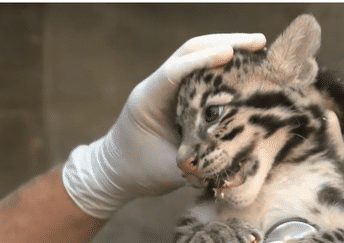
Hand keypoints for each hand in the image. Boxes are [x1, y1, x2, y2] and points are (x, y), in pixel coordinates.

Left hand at [62, 33, 266, 218]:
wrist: (116, 170)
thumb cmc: (138, 171)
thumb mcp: (168, 170)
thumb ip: (199, 162)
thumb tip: (239, 159)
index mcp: (147, 100)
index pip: (174, 72)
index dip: (202, 60)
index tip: (230, 54)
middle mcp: (155, 86)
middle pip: (188, 52)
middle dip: (223, 43)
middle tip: (258, 41)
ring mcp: (164, 87)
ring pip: (193, 56)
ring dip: (223, 47)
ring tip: (257, 47)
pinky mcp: (174, 94)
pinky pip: (198, 71)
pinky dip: (219, 65)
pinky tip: (243, 66)